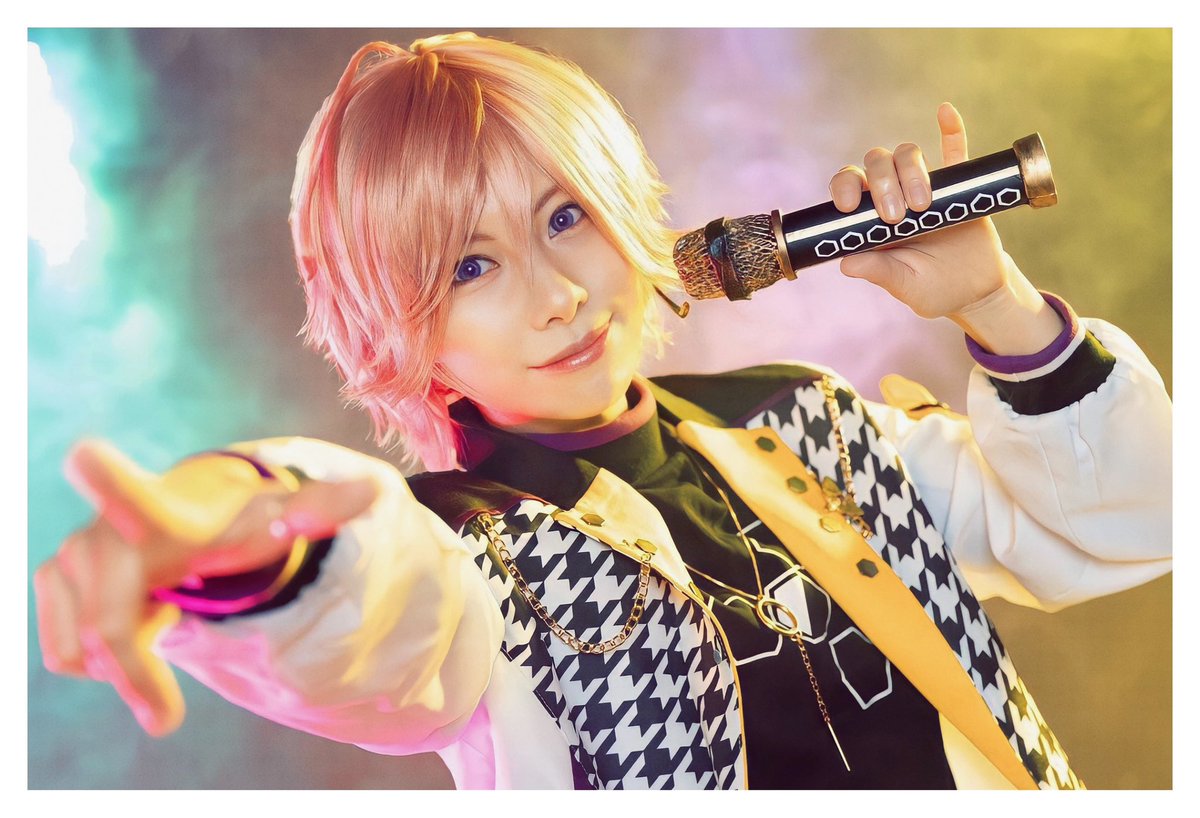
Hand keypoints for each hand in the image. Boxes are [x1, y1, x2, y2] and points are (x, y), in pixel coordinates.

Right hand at [34, 439, 377, 736]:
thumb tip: (376, 492)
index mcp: (162, 514)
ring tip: (163, 635)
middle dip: (135, 676)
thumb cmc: (230, 525)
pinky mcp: (53, 583)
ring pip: (86, 648)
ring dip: (126, 668)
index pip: (135, 496)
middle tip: (165, 721)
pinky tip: (135, 627)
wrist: (178, 526)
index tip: (83, 453)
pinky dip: (102, 660)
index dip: (110, 481)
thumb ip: (322, 510)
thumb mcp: (274, 522)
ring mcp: (72, 557)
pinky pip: (67, 653)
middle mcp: (105, 532)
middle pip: (109, 627)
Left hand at [828, 103, 1062, 352]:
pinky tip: (945, 112)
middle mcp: (893, 195)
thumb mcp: (905, 285)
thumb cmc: (933, 290)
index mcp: (871, 218)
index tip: (850, 205)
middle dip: (883, 183)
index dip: (845, 186)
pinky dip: (951, 129)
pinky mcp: (958, 184)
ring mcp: (926, 186)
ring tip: (923, 205)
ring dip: (910, 171)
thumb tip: (846, 263)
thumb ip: (878, 272)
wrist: (976, 290)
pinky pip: (955, 150)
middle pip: (877, 164)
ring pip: (908, 155)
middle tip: (896, 217)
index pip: (849, 187)